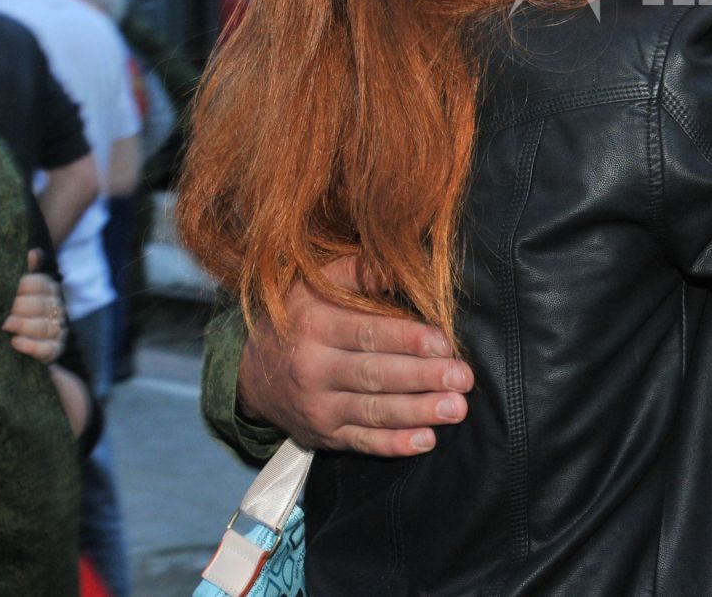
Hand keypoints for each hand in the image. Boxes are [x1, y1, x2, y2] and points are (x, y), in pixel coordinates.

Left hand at [3, 249, 65, 363]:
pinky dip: (31, 346)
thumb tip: (34, 252)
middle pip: (41, 305)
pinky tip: (15, 343)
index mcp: (47, 289)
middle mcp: (56, 308)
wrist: (13, 344)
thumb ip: (21, 273)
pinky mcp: (55, 349)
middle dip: (18, 308)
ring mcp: (58, 329)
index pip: (38, 283)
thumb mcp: (14, 291)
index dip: (20, 287)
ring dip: (23, 326)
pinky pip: (48, 348)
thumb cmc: (12, 312)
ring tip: (3, 327)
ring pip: (44, 326)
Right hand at [235, 258, 472, 456]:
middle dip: (422, 378)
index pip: (367, 334)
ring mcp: (318, 407)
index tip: (443, 343)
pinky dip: (394, 445)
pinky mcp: (324, 435)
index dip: (406, 340)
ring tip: (455, 408)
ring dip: (418, 412)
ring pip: (373, 412)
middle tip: (462, 378)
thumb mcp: (316, 283)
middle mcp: (314, 369)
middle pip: (375, 375)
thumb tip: (400, 267)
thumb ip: (359, 272)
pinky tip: (426, 440)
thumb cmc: (299, 316)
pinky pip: (362, 443)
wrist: (249, 372)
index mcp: (316, 326)